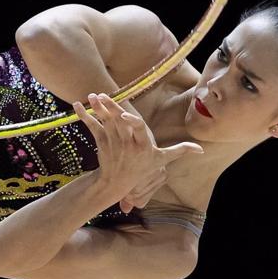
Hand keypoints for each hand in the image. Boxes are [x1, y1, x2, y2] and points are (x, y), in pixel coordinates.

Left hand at [73, 93, 203, 213]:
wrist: (116, 183)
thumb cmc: (142, 168)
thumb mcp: (161, 161)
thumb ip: (179, 151)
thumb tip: (201, 150)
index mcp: (142, 145)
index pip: (139, 130)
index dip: (132, 122)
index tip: (124, 116)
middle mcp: (126, 143)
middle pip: (118, 123)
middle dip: (110, 109)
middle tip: (102, 95)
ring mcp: (112, 142)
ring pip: (104, 123)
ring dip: (97, 109)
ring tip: (92, 96)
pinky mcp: (100, 142)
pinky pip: (91, 127)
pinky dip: (83, 116)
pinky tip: (76, 105)